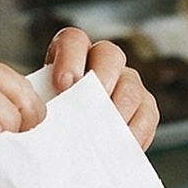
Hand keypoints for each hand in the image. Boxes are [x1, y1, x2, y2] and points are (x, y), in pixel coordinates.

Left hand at [45, 26, 157, 149]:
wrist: (69, 148)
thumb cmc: (52, 123)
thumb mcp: (41, 108)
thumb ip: (42, 103)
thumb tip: (41, 112)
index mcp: (71, 55)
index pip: (73, 40)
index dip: (70, 57)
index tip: (62, 84)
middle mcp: (102, 63)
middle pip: (109, 54)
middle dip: (101, 77)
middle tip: (90, 105)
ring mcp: (127, 83)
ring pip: (130, 86)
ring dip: (117, 110)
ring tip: (102, 133)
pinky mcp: (145, 107)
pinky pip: (147, 114)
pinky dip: (134, 132)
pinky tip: (119, 144)